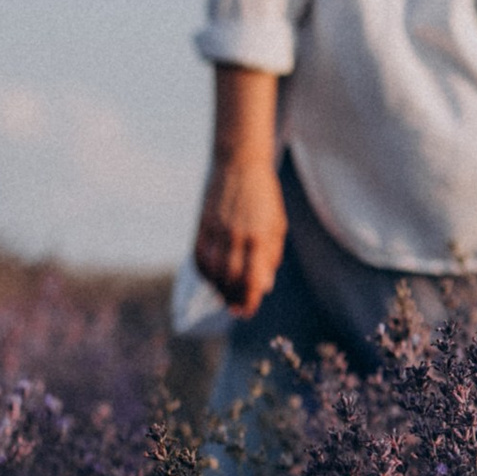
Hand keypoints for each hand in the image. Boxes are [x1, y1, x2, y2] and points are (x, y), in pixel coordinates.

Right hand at [194, 155, 286, 317]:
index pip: (251, 279)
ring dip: (218, 289)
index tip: (249, 311)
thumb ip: (270, 255)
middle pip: (230, 279)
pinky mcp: (202, 224)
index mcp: (259, 237)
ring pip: (212, 270)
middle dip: (233, 298)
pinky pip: (199, 256)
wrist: (240, 164)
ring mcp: (216, 230)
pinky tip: (212, 279)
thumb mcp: (277, 225)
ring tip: (226, 297)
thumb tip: (264, 285)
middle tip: (237, 309)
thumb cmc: (264, 196)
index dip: (249, 299)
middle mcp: (236, 236)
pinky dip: (204, 272)